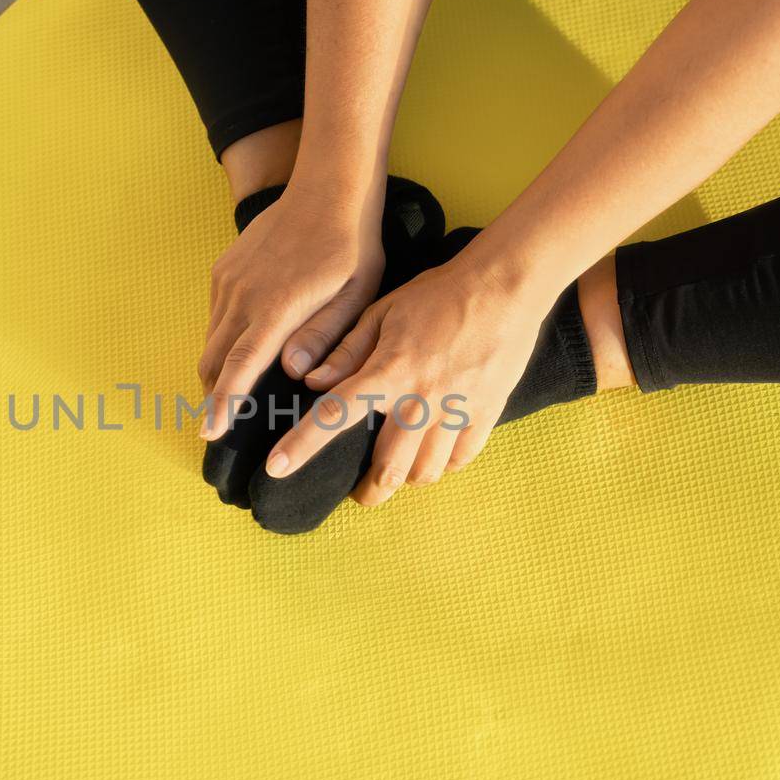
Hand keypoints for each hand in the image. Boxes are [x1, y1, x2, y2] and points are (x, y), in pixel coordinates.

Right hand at [199, 180, 385, 438]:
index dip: (223, 404)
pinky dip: (220, 339)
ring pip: (210, 339)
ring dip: (215, 369)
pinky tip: (239, 349)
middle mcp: (243, 295)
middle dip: (213, 396)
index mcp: (276, 308)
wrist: (328, 189)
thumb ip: (323, 336)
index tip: (210, 432)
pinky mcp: (224, 268)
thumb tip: (293, 372)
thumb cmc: (351, 247)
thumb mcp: (353, 296)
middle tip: (221, 425)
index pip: (239, 367)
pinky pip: (213, 315)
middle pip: (213, 360)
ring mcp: (229, 280)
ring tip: (227, 394)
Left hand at [264, 246, 559, 504]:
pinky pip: (459, 459)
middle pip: (389, 468)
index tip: (275, 469)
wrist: (504, 287)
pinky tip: (433, 454)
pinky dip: (442, 465)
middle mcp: (421, 398)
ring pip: (425, 472)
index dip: (301, 445)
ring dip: (406, 478)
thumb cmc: (437, 295)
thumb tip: (311, 381)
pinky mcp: (487, 413)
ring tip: (398, 470)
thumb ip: (346, 350)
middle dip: (370, 491)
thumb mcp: (382, 312)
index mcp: (388, 370)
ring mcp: (457, 410)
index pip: (336, 415)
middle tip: (360, 492)